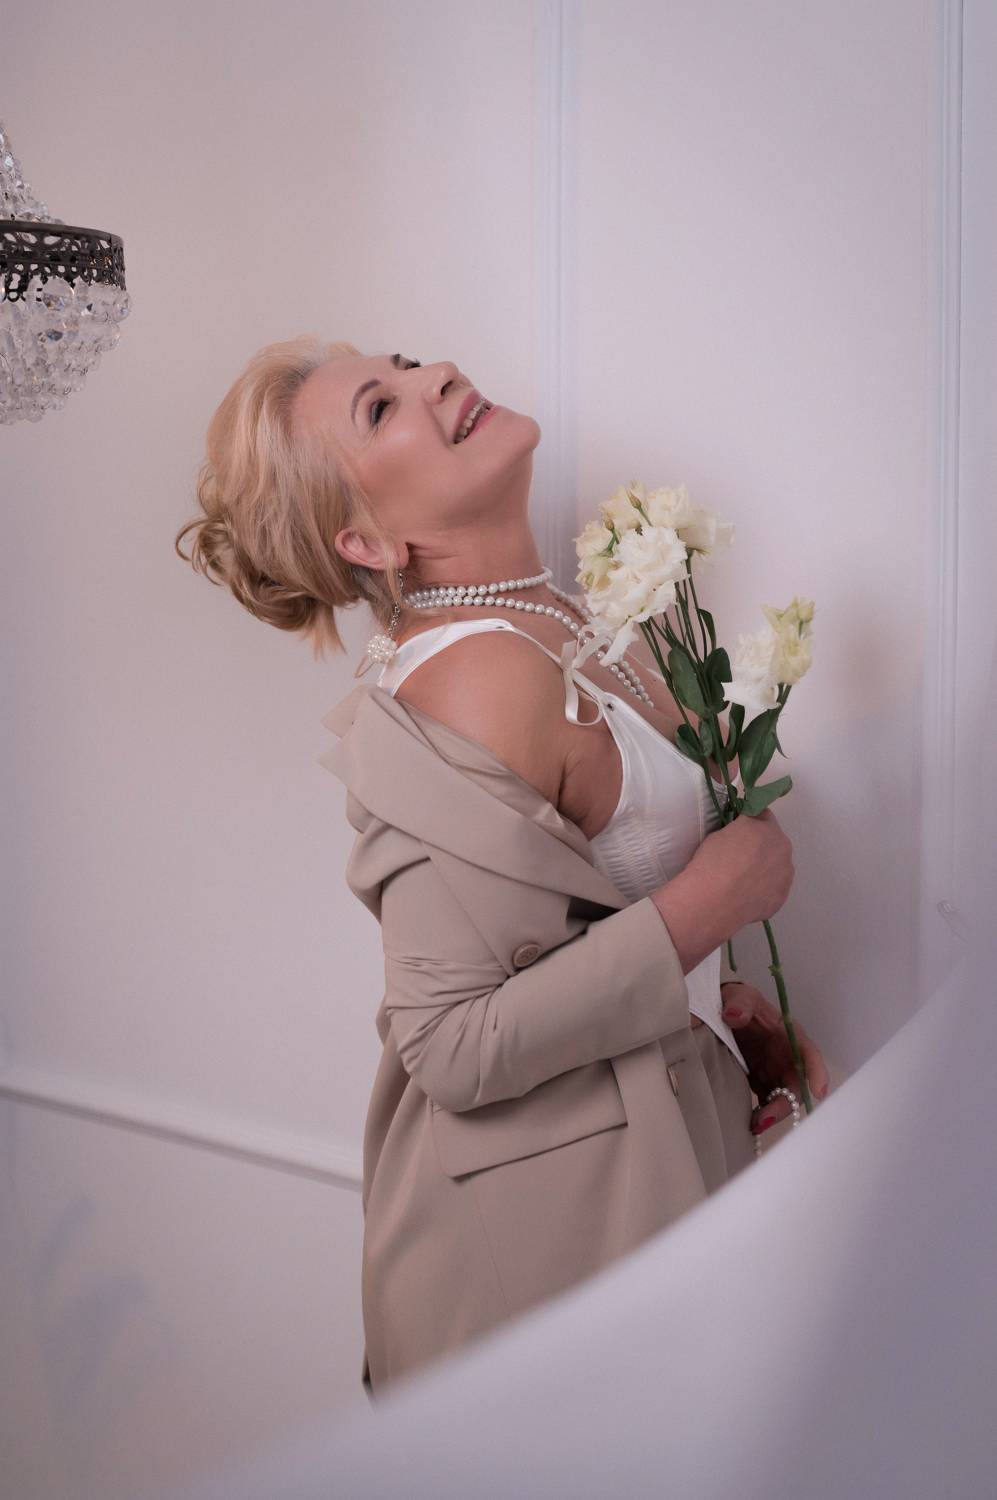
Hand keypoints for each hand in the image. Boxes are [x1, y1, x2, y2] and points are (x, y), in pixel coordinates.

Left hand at [720, 981, 830, 1132]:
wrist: (723, 1011)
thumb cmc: (740, 1002)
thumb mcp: (740, 997)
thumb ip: (739, 1004)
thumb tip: (734, 1015)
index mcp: (789, 1036)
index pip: (809, 1055)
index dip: (817, 1074)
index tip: (819, 1092)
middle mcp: (786, 1057)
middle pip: (795, 1086)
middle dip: (785, 1105)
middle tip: (765, 1118)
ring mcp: (774, 1072)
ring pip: (782, 1098)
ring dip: (773, 1113)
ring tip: (755, 1125)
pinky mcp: (760, 1082)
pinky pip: (766, 1102)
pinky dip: (761, 1113)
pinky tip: (748, 1123)